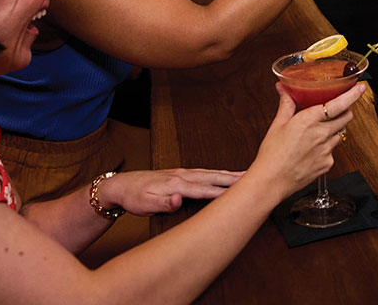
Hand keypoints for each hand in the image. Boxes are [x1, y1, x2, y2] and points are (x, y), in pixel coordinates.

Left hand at [93, 167, 243, 215]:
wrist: (122, 185)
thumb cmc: (134, 197)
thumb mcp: (145, 205)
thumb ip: (164, 203)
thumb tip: (179, 200)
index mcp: (177, 185)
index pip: (206, 189)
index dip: (224, 192)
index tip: (242, 192)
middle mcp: (183, 176)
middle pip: (214, 177)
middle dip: (234, 178)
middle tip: (255, 177)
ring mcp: (183, 172)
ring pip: (211, 173)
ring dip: (229, 174)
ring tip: (247, 174)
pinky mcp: (181, 173)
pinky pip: (205, 172)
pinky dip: (219, 173)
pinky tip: (225, 175)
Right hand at [250, 82, 365, 197]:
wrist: (271, 181)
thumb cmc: (272, 154)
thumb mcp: (278, 124)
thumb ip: (286, 104)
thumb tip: (283, 89)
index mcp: (310, 120)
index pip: (339, 104)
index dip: (353, 95)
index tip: (360, 88)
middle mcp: (322, 134)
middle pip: (346, 117)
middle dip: (344, 111)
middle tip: (336, 109)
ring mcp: (327, 150)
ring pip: (340, 134)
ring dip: (334, 129)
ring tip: (318, 132)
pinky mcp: (327, 164)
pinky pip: (333, 151)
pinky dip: (327, 147)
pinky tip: (312, 150)